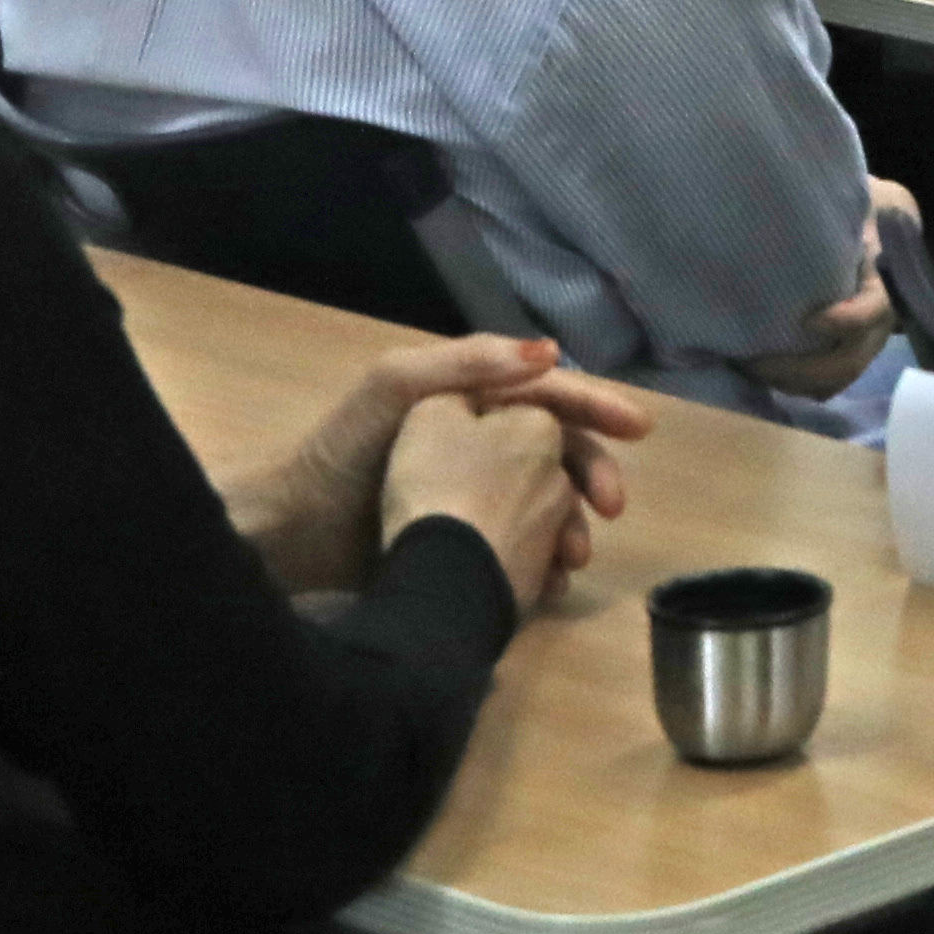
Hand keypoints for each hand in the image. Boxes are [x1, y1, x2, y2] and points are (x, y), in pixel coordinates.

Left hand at [233, 334, 646, 593]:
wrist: (294, 531)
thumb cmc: (344, 451)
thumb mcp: (399, 387)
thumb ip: (469, 363)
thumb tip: (549, 353)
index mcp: (468, 400)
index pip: (546, 394)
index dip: (596, 406)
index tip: (639, 429)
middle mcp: (475, 442)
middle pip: (556, 451)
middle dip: (592, 474)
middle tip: (610, 510)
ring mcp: (468, 494)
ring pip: (543, 502)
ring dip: (570, 524)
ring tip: (573, 556)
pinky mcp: (456, 541)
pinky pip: (518, 545)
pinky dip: (542, 559)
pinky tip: (550, 580)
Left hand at [745, 180, 916, 398]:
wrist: (881, 225)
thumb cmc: (860, 208)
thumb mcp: (857, 197)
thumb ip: (837, 204)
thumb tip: (795, 193)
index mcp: (882, 278)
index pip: (873, 310)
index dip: (845, 321)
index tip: (808, 320)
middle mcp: (879, 320)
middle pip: (849, 362)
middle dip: (800, 370)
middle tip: (753, 361)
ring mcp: (864, 342)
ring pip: (834, 380)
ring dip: (792, 382)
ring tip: (749, 367)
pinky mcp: (845, 351)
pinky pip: (824, 382)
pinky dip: (793, 382)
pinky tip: (758, 368)